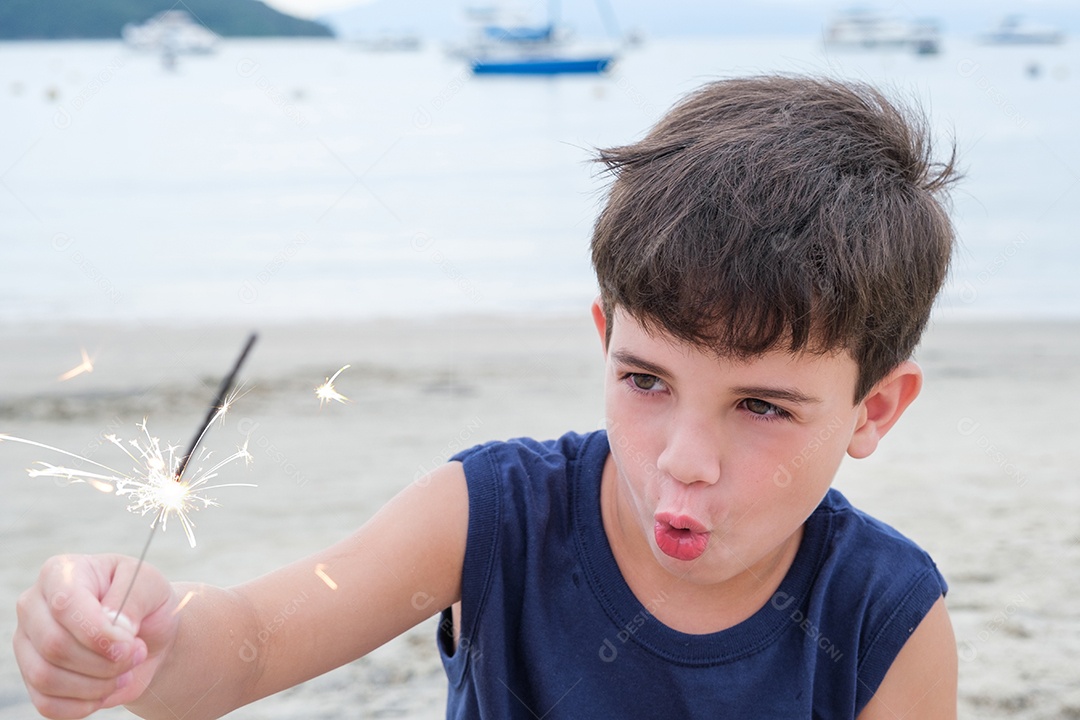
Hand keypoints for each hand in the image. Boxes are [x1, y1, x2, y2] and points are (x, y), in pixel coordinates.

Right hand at [13, 554, 178, 718]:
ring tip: (126, 669)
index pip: (64, 604)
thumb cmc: (145, 602)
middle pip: (54, 646)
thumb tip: (115, 626)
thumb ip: (133, 599)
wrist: (148, 634)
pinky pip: (48, 704)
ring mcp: (28, 643)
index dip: (98, 632)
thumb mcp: (151, 585)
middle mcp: (34, 606)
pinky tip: (108, 687)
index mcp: (61, 572)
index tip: (130, 642)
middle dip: (105, 660)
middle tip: (137, 652)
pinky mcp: (32, 678)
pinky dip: (85, 704)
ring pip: (47, 678)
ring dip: (98, 683)